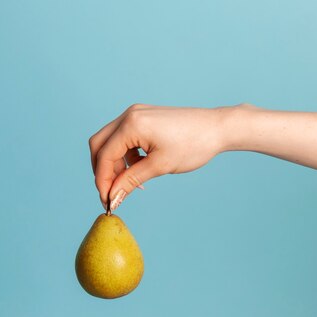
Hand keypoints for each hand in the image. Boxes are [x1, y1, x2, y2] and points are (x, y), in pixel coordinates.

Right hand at [88, 104, 229, 210]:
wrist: (217, 128)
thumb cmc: (193, 145)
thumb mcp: (159, 166)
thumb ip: (130, 181)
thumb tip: (112, 197)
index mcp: (132, 124)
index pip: (104, 156)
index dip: (102, 181)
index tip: (107, 201)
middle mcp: (129, 115)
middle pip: (99, 146)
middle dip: (102, 172)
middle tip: (111, 194)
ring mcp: (135, 115)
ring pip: (110, 143)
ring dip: (114, 166)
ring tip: (129, 185)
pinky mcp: (142, 119)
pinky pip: (123, 140)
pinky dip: (125, 157)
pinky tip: (138, 171)